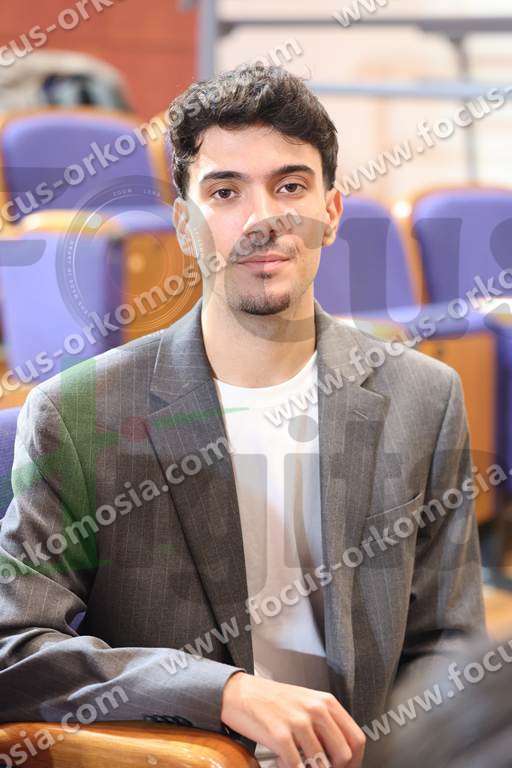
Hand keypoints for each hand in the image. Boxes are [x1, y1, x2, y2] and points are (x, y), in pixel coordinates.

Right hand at [221, 672, 365, 767]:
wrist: (240, 693)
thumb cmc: (273, 701)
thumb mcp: (306, 705)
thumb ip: (326, 726)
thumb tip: (343, 757)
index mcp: (326, 702)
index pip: (356, 739)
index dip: (354, 762)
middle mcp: (315, 709)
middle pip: (343, 755)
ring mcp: (298, 721)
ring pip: (321, 764)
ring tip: (298, 763)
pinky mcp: (279, 734)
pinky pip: (296, 766)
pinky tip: (284, 763)